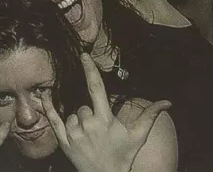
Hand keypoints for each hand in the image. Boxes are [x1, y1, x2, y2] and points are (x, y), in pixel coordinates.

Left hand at [42, 53, 170, 171]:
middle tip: (99, 130)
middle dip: (90, 112)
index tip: (84, 55)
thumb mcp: (138, 136)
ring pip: (73, 114)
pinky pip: (54, 121)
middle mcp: (88, 124)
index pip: (96, 87)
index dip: (90, 69)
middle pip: (83, 105)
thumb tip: (168, 102)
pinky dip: (48, 107)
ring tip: (89, 137)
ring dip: (79, 121)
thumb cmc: (123, 156)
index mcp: (105, 119)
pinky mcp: (64, 142)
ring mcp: (74, 134)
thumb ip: (150, 116)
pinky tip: (44, 95)